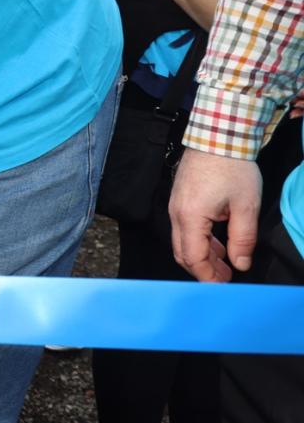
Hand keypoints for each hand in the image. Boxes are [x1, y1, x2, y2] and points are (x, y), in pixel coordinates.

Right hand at [169, 148, 261, 282]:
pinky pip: (185, 227)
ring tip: (226, 263)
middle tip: (226, 278)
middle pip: (183, 252)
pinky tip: (218, 242)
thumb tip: (240, 264)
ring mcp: (175, 206)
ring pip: (183, 241)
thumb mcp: (246, 206)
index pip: (193, 257)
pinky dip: (200, 240)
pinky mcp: (180, 199)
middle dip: (203, 269)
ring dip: (202, 255)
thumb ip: (242, 239)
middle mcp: (176, 214)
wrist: (218, 136)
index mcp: (190, 217)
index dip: (208, 276)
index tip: (224, 286)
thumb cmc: (232, 168)